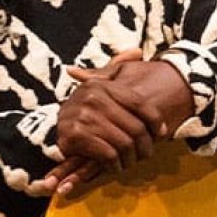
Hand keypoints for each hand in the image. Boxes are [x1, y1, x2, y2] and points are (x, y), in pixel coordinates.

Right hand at [44, 56, 194, 196]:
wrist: (54, 128)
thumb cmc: (86, 109)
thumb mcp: (100, 85)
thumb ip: (118, 67)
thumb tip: (136, 51)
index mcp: (102, 85)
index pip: (139, 102)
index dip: (155, 119)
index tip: (162, 132)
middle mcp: (92, 97)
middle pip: (135, 127)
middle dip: (145, 145)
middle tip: (147, 153)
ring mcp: (82, 117)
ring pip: (124, 143)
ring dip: (131, 158)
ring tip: (131, 160)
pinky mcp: (75, 137)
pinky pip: (108, 155)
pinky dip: (115, 164)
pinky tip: (116, 165)